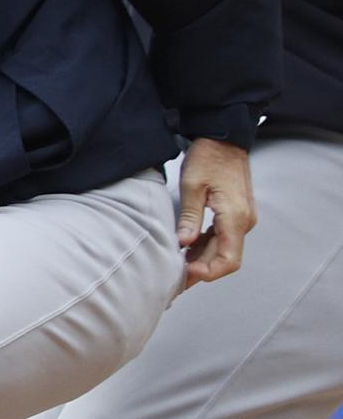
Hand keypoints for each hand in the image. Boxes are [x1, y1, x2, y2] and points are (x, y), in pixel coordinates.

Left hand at [175, 137, 254, 291]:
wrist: (224, 138)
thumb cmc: (208, 158)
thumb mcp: (192, 185)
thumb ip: (189, 217)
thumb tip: (184, 244)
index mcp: (235, 217)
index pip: (229, 259)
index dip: (209, 272)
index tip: (186, 273)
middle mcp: (244, 222)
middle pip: (226, 258)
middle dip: (201, 270)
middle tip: (174, 280)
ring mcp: (242, 218)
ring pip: (224, 249)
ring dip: (202, 259)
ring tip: (176, 267)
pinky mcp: (236, 214)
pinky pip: (222, 238)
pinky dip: (205, 246)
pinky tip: (185, 249)